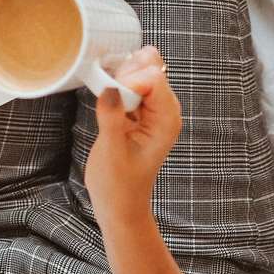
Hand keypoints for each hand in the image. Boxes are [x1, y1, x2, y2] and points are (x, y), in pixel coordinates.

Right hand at [85, 46, 180, 226]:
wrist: (120, 205)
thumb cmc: (118, 185)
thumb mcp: (112, 152)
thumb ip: (112, 118)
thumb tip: (110, 88)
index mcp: (166, 120)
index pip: (153, 78)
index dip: (129, 80)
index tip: (110, 98)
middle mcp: (165, 111)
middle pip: (150, 68)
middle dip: (125, 73)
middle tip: (108, 97)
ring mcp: (154, 111)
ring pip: (141, 72)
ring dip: (120, 77)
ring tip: (107, 99)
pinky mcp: (140, 113)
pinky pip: (132, 85)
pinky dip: (117, 84)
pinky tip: (107, 98)